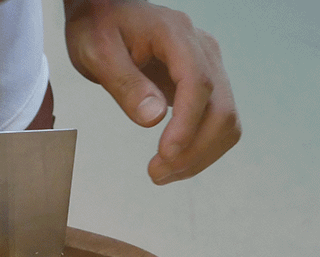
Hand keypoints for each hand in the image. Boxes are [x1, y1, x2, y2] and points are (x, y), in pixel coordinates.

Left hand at [64, 0, 240, 183]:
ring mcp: (207, 67)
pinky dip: (199, 148)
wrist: (106, 13)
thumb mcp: (99, 53)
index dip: (186, 124)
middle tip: (157, 174)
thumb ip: (125, 84)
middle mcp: (202, 50)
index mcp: (176, 35)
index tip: (166, 154)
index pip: (197, 83)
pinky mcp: (202, 84)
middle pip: (221, 107)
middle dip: (193, 149)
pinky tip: (172, 161)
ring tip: (161, 173)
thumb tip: (153, 118)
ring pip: (225, 120)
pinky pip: (214, 121)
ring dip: (199, 154)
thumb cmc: (100, 27)